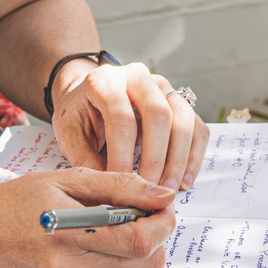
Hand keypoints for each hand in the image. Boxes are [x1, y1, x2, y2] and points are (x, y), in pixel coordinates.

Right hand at [0, 168, 176, 267]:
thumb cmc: (18, 202)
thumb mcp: (69, 179)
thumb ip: (121, 185)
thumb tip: (163, 194)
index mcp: (67, 237)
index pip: (139, 241)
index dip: (162, 223)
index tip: (162, 206)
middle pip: (148, 265)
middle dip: (159, 238)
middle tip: (147, 215)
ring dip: (148, 255)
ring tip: (128, 230)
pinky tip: (112, 248)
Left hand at [51, 60, 208, 189]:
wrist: (89, 95)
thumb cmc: (80, 114)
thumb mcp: (70, 134)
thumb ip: (85, 160)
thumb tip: (108, 189)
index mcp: (106, 80)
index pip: (121, 117)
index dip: (123, 153)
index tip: (122, 183)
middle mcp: (138, 77)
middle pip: (159, 114)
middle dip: (156, 158)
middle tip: (150, 189)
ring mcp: (163, 87)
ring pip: (183, 118)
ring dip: (179, 159)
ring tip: (169, 190)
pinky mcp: (179, 101)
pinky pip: (197, 126)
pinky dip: (194, 155)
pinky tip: (184, 180)